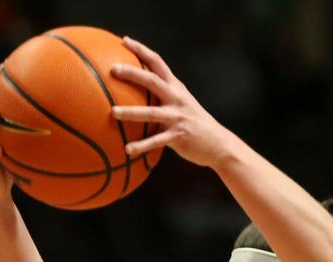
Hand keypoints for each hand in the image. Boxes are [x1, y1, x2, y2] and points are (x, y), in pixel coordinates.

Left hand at [109, 37, 235, 167]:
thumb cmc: (195, 123)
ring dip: (130, 113)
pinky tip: (127, 150)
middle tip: (113, 69)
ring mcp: (177, 117)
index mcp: (176, 88)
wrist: (218, 143)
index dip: (141, 50)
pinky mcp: (178, 137)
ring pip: (150, 113)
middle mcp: (176, 99)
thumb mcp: (182, 103)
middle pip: (152, 81)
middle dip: (132, 73)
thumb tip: (139, 92)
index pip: (157, 62)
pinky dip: (141, 146)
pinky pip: (156, 141)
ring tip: (113, 112)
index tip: (124, 41)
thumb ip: (164, 96)